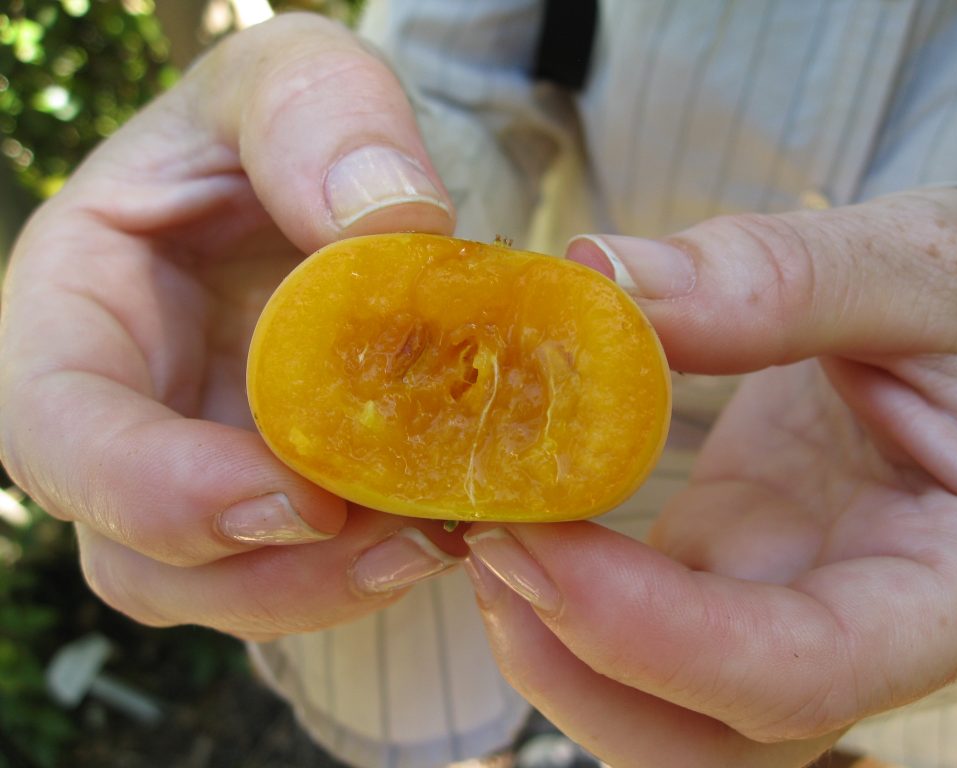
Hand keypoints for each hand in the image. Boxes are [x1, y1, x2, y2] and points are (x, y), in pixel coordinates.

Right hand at [0, 14, 464, 640]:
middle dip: (268, 574)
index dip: (157, 491)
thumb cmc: (280, 125)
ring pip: (230, 587)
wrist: (326, 179)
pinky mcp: (279, 493)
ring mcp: (201, 465)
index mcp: (75, 313)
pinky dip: (377, 563)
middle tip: (404, 543)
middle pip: (143, 554)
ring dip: (334, 588)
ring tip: (442, 539)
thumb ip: (318, 119)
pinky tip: (454, 521)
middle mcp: (123, 414)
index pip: (60, 432)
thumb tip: (389, 223)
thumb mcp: (290, 77)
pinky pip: (309, 566)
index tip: (295, 500)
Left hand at [463, 188, 956, 765]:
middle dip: (576, 668)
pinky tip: (521, 497)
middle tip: (486, 543)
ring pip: (659, 699)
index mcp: (955, 585)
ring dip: (553, 637)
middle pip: (707, 738)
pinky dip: (564, 577)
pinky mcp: (737, 562)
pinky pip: (639, 615)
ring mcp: (789, 601)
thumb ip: (782, 277)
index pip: (802, 673)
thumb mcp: (928, 270)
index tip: (528, 541)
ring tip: (488, 519)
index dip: (650, 635)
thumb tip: (604, 278)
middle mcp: (866, 628)